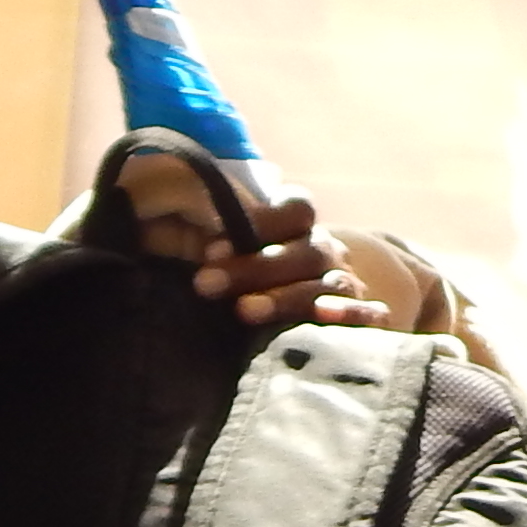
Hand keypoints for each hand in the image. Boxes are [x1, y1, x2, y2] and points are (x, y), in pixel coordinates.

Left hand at [107, 148, 380, 329]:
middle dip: (253, 267)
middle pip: (305, 249)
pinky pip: (367, 315)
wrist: (304, 322)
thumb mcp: (212, 245)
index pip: (296, 208)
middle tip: (204, 285)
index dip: (259, 222)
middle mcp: (323, 252)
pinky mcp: (358, 321)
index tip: (211, 248)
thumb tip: (159, 204)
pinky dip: (352, 317)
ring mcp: (343, 286)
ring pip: (327, 285)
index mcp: (295, 226)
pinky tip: (327, 322)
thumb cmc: (233, 274)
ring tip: (244, 312)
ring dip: (286, 296)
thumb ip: (194, 218)